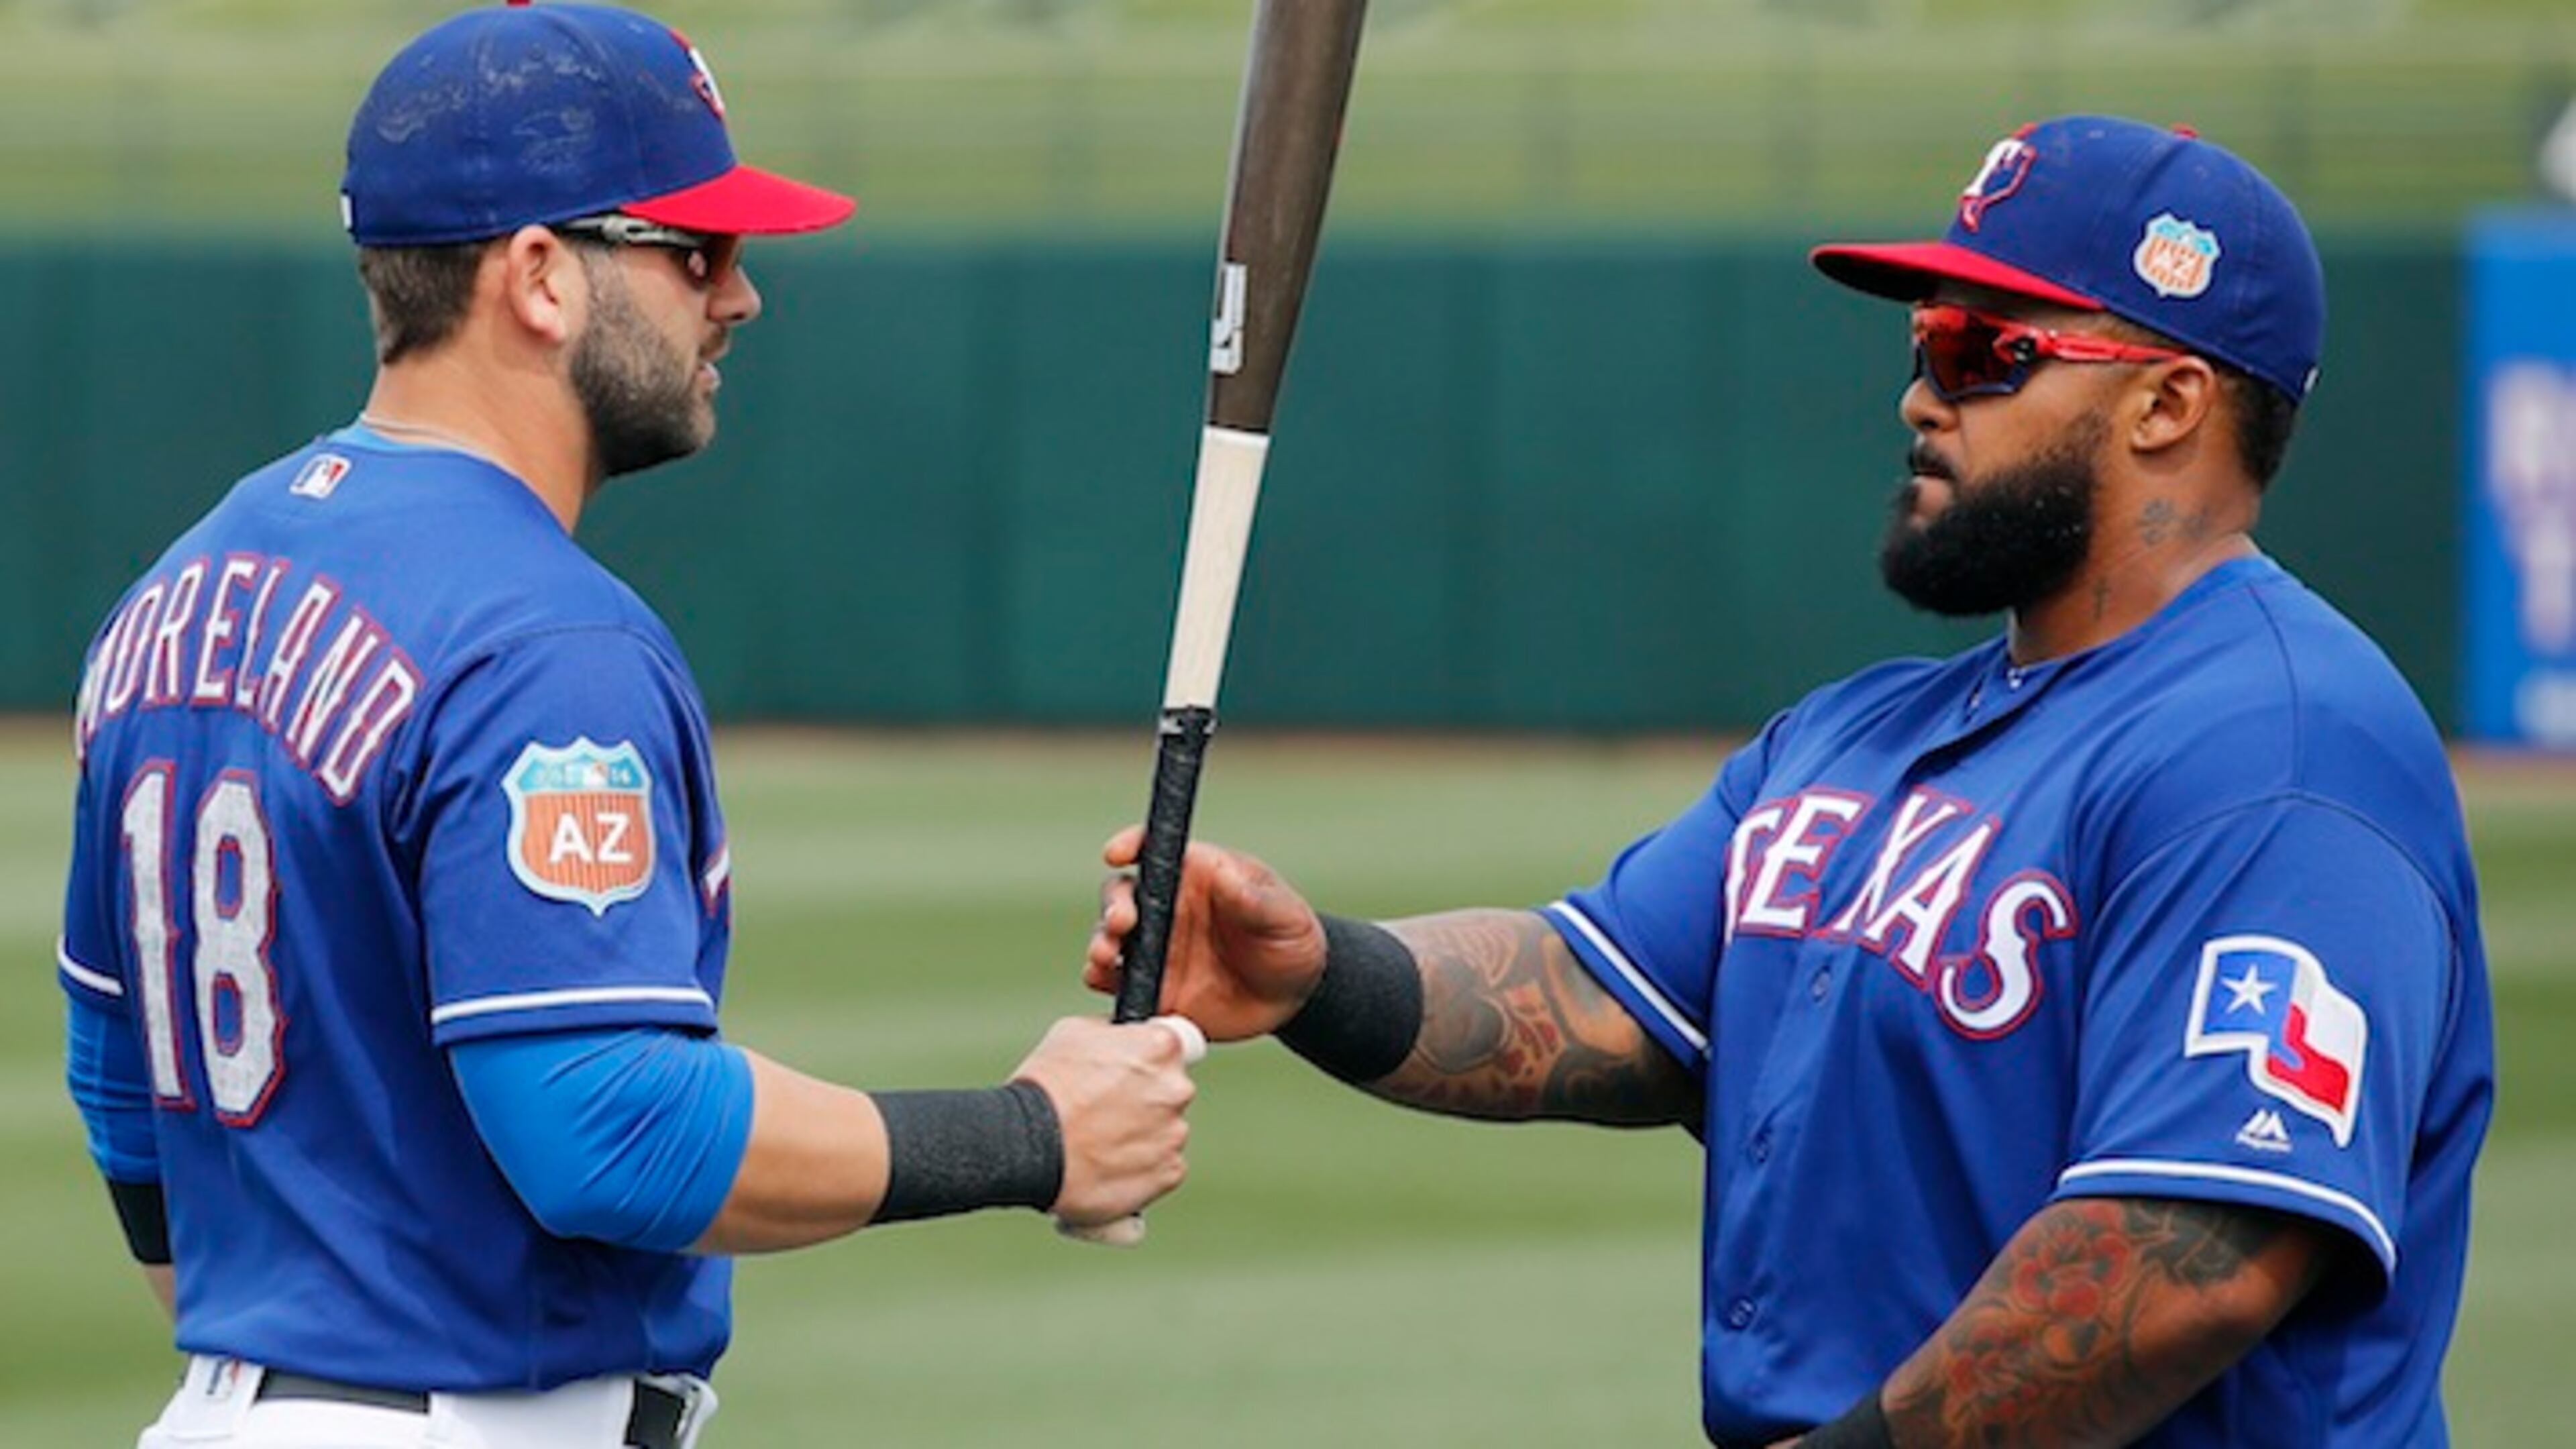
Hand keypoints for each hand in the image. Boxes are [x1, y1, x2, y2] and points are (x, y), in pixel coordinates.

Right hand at [1010, 1016, 1197, 1224]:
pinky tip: (1108, 1164)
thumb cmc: (1045, 1087)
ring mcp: (1174, 1133)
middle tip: (1106, 1109)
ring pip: (1166, 1131)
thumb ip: (1113, 1033)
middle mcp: (1176, 1089)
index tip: (1137, 1070)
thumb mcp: (1074, 1032)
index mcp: (1160, 1047)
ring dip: (1143, 1135)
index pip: (1176, 1046)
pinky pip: (1162, 1167)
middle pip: (1170, 1091)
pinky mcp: (1168, 1172)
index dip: (1152, 1058)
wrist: (1026, 1145)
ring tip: (1101, 1141)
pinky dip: (1141, 1167)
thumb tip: (1122, 1036)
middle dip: (1146, 1098)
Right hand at [1084, 827, 1329, 1041]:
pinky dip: (1103, 981)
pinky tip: (1105, 982)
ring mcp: (1156, 949)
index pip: (1155, 849)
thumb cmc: (1290, 938)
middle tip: (1121, 922)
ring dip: (1102, 943)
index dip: (1132, 844)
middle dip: (1113, 905)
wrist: (1295, 996)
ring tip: (1107, 956)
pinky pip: (1118, 983)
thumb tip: (1224, 875)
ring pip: (1112, 939)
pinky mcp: (1154, 988)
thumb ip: (1255, 898)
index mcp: (1195, 875)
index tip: (1116, 853)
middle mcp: (1167, 908)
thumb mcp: (1285, 914)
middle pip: (1122, 895)